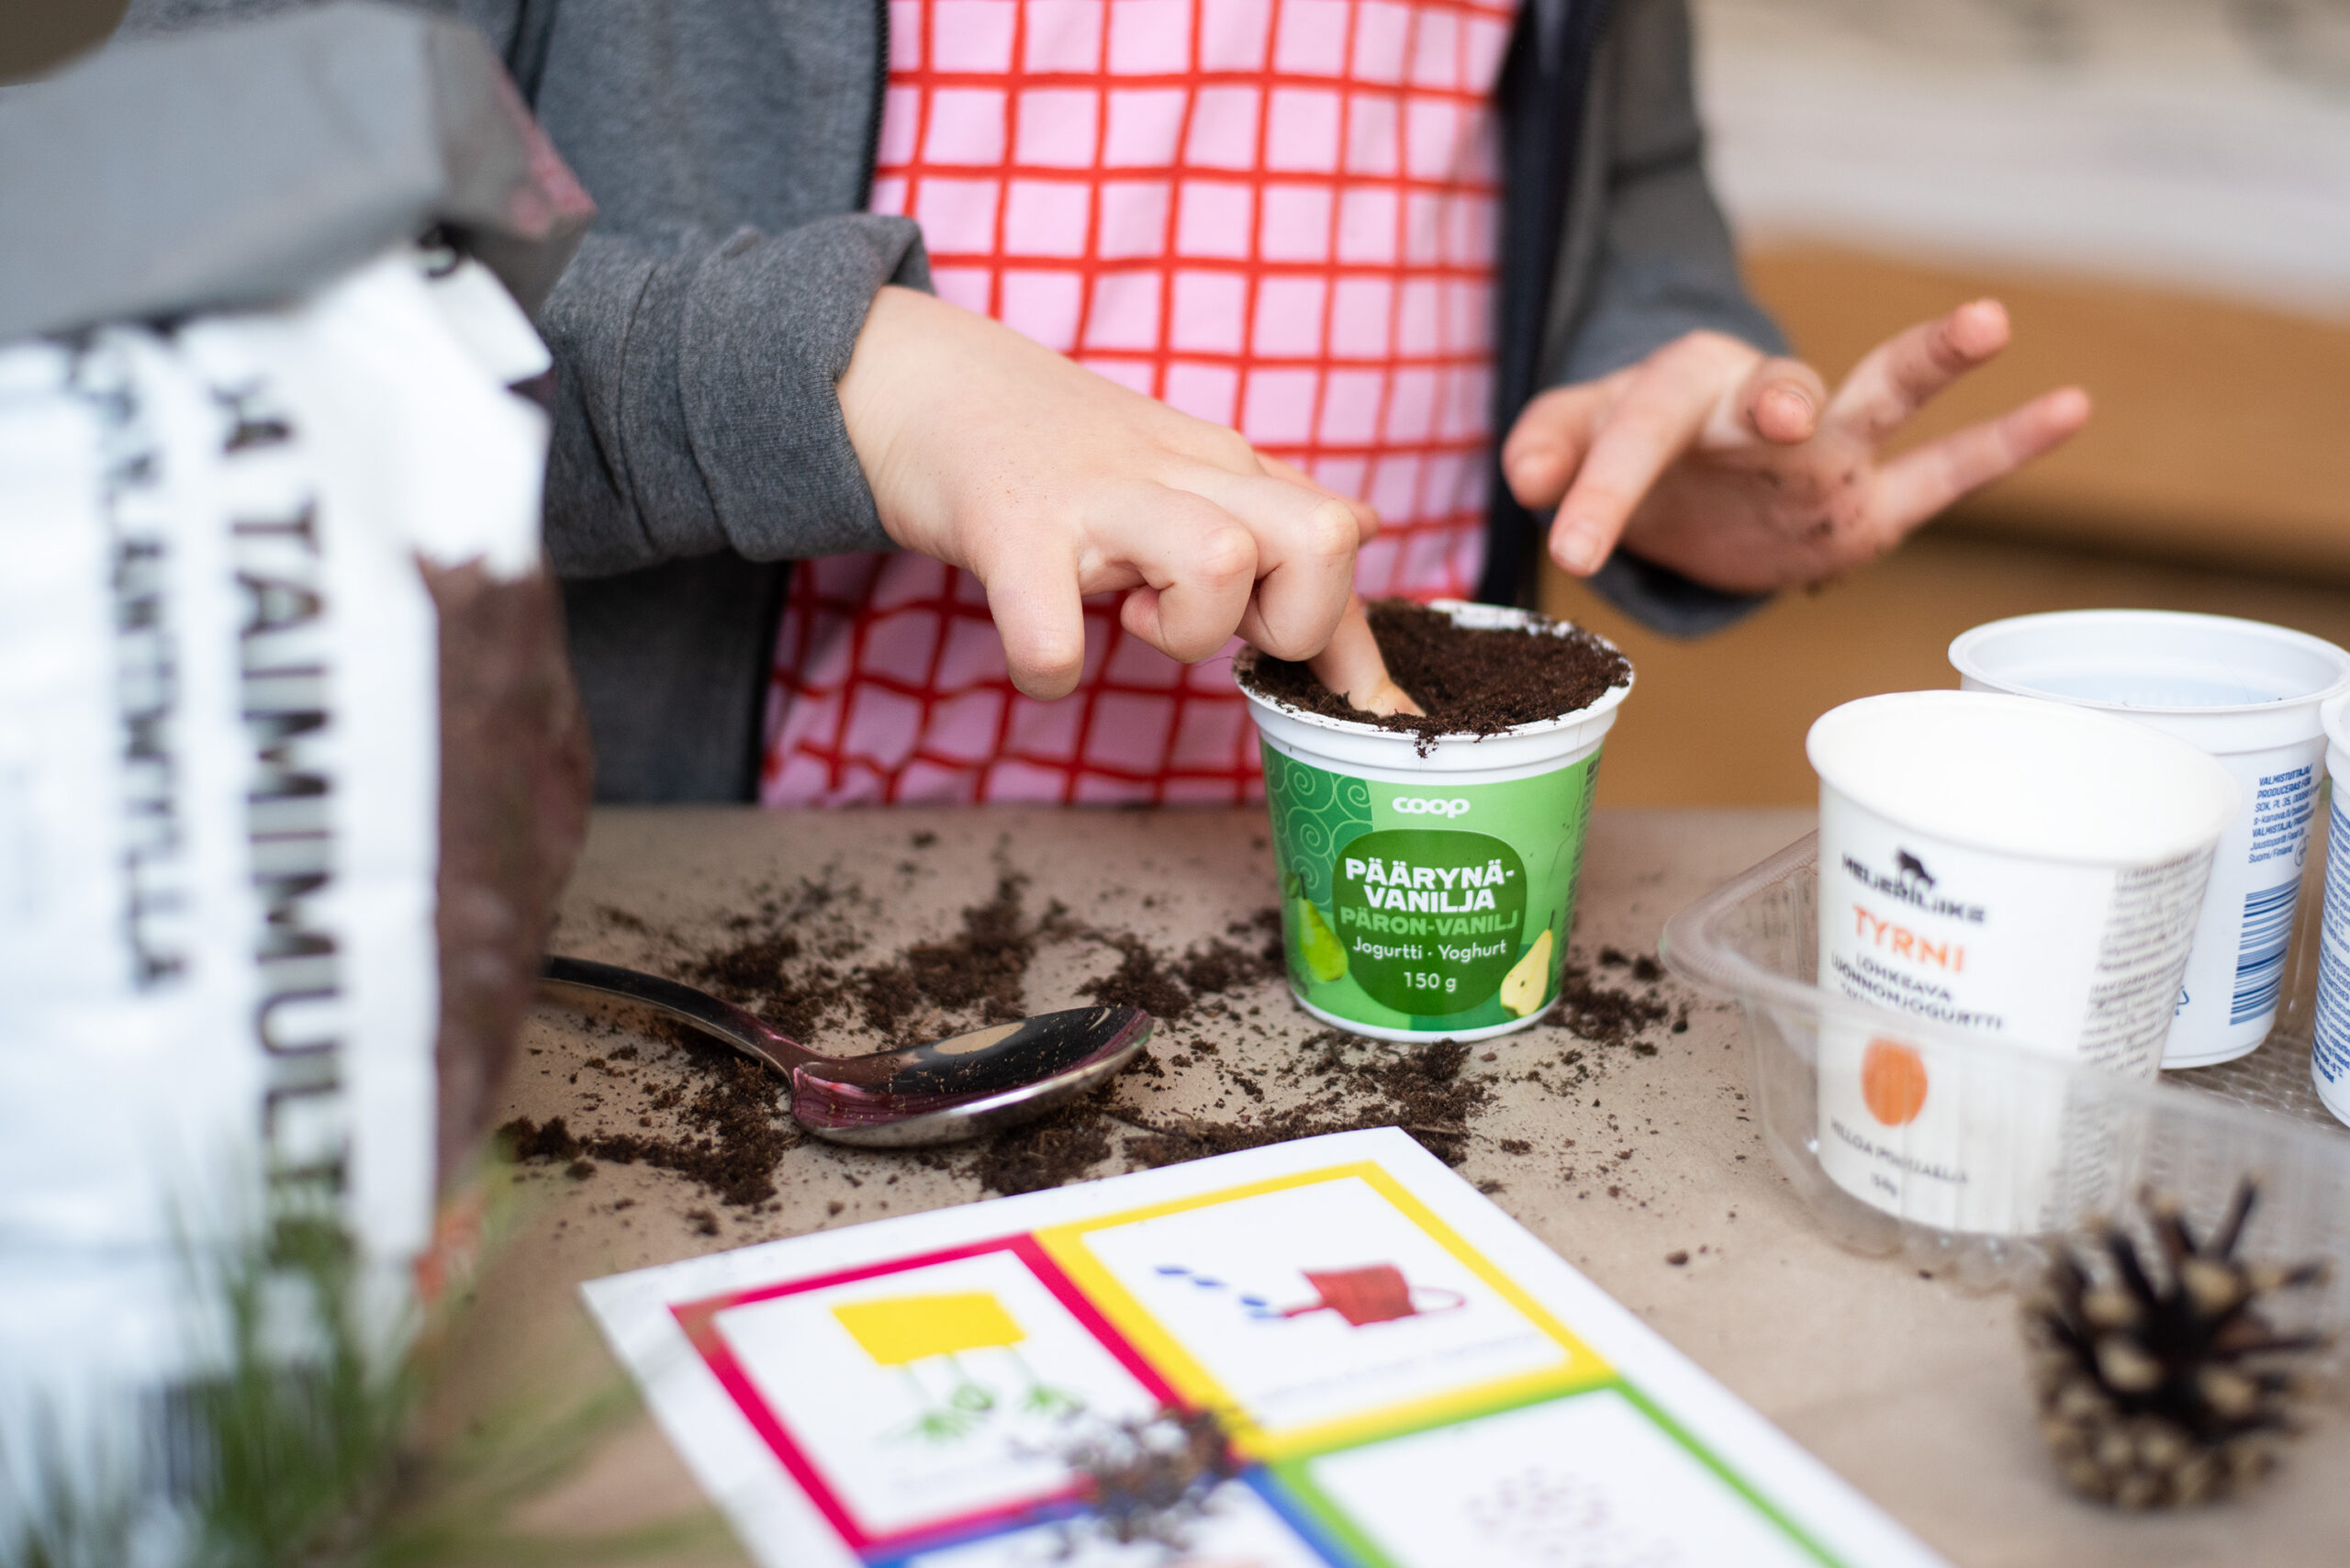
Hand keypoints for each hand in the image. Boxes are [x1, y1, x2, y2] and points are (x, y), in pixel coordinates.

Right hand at [837, 286, 1381, 699]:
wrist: (927, 383)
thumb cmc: (1059, 450)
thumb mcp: (1180, 470)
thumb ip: (1268, 510)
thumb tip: (1370, 530)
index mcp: (1226, 466)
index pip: (1341, 542)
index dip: (1358, 649)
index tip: (1365, 714)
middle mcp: (1180, 471)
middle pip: (1323, 539)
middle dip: (1292, 623)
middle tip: (1221, 630)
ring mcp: (1096, 496)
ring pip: (1219, 561)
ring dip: (1185, 634)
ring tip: (1134, 615)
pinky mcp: (1010, 526)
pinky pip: (1053, 637)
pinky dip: (1052, 670)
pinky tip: (1045, 655)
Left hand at [1500, 301, 2091, 593]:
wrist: (1680, 488)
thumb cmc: (1627, 456)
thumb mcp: (1571, 444)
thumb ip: (1547, 446)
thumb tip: (1528, 476)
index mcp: (1677, 389)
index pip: (1638, 428)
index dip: (1603, 488)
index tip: (1576, 552)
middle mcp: (1760, 405)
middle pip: (1767, 394)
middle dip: (1776, 405)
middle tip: (1787, 415)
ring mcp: (1828, 451)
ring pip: (1879, 394)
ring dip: (1928, 362)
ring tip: (1985, 322)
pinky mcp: (1870, 503)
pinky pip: (1945, 472)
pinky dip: (2007, 444)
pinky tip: (2072, 405)